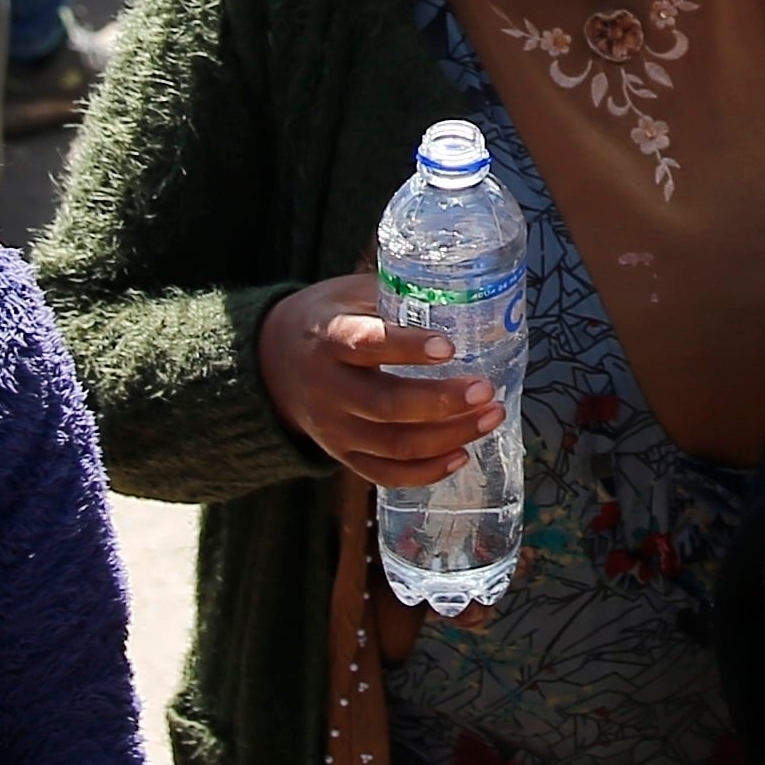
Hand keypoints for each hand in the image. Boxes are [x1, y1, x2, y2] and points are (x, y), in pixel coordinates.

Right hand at [255, 273, 505, 486]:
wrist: (273, 362)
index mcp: (328, 338)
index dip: (407, 348)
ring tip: (491, 417)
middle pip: (386, 406)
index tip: (449, 346)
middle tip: (485, 390)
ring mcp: (334, 429)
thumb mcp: (350, 294)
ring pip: (394, 444)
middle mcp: (328, 389)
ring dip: (448, 436)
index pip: (366, 345)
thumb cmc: (329, 320)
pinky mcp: (342, 455)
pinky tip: (462, 454)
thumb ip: (395, 295)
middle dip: (441, 402)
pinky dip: (426, 471)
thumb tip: (460, 290)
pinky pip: (385, 474)